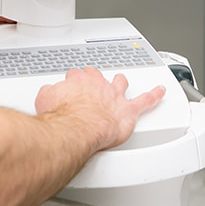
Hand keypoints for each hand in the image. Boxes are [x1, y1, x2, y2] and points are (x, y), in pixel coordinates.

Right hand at [33, 67, 165, 152]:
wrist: (77, 129)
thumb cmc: (62, 117)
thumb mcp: (44, 100)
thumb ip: (48, 94)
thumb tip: (47, 93)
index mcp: (79, 82)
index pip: (76, 76)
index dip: (74, 82)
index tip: (71, 86)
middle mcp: (98, 86)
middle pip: (98, 76)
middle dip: (95, 79)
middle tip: (92, 84)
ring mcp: (114, 97)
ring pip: (120, 83)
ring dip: (120, 82)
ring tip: (121, 82)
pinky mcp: (127, 111)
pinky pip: (145, 101)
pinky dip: (154, 96)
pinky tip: (160, 91)